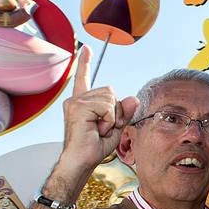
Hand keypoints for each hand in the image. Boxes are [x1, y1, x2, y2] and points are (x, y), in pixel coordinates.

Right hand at [57, 45, 138, 176]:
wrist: (81, 161)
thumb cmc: (95, 147)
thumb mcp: (116, 127)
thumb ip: (124, 112)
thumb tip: (134, 97)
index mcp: (83, 102)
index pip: (84, 78)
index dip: (85, 62)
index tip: (86, 47)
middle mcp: (76, 99)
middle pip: (110, 91)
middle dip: (114, 111)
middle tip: (103, 127)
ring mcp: (75, 102)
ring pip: (110, 98)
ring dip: (111, 117)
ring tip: (98, 129)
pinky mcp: (78, 107)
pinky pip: (107, 106)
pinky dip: (108, 119)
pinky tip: (96, 128)